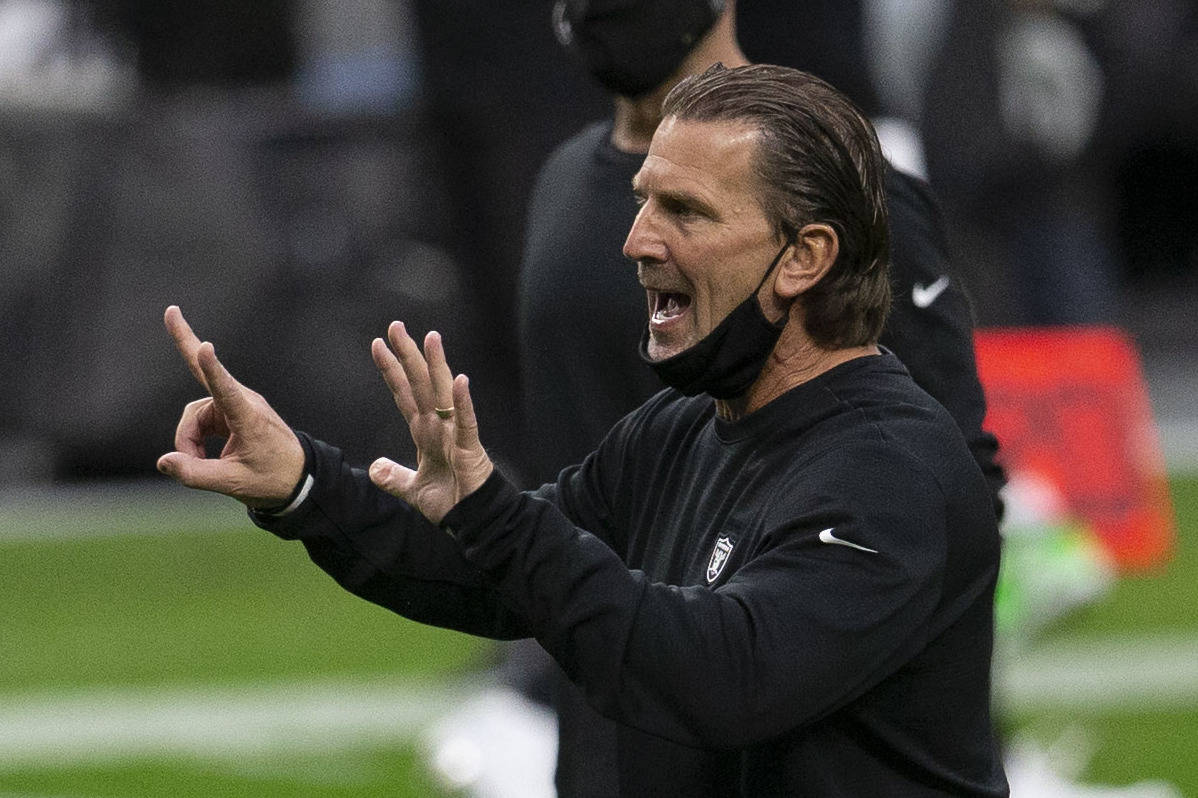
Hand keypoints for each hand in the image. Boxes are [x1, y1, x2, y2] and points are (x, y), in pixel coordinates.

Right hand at [156, 305, 305, 507]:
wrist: (297, 478)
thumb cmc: (271, 480)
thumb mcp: (233, 484)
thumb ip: (196, 474)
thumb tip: (163, 461)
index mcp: (248, 417)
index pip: (226, 390)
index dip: (213, 369)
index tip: (207, 346)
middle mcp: (242, 402)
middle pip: (204, 375)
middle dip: (185, 343)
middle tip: (171, 311)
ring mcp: (236, 403)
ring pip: (194, 415)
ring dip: (188, 440)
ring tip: (198, 464)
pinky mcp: (230, 410)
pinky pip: (200, 420)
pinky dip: (194, 440)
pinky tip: (202, 456)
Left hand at [369, 321, 492, 523]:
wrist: (475, 520)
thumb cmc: (452, 501)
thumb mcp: (414, 489)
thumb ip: (395, 477)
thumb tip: (374, 469)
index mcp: (425, 432)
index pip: (404, 394)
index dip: (391, 370)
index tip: (377, 345)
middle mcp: (439, 426)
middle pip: (420, 384)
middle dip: (407, 355)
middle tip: (394, 326)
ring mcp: (455, 434)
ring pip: (443, 394)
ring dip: (436, 365)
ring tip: (431, 337)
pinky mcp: (469, 449)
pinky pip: (466, 422)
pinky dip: (463, 403)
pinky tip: (459, 380)